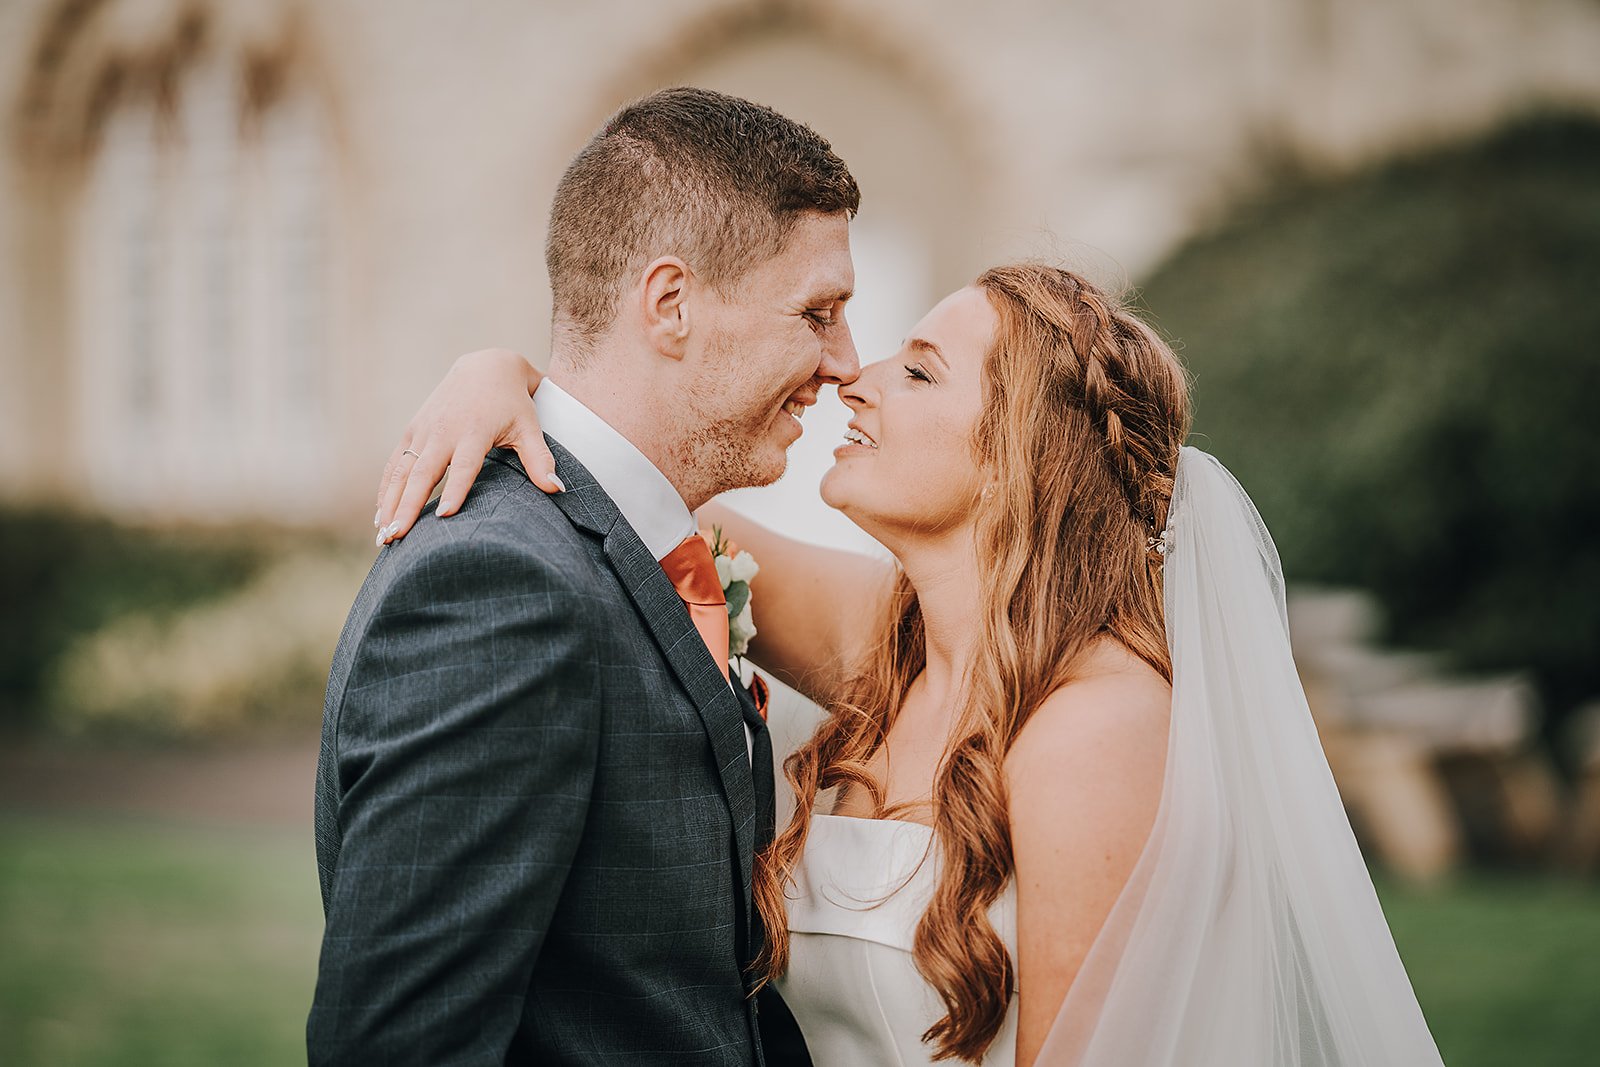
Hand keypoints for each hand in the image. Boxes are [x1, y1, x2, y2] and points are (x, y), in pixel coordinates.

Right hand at [376, 348, 561, 543]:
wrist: (485, 366)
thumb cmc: (512, 402)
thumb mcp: (529, 427)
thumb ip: (539, 459)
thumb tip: (557, 489)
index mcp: (474, 431)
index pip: (463, 466)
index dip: (454, 490)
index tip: (444, 516)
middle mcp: (443, 431)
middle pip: (423, 473)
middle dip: (408, 506)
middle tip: (397, 536)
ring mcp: (423, 430)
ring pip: (402, 471)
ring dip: (390, 503)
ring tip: (384, 535)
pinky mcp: (412, 430)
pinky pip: (394, 463)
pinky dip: (386, 488)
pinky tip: (381, 515)